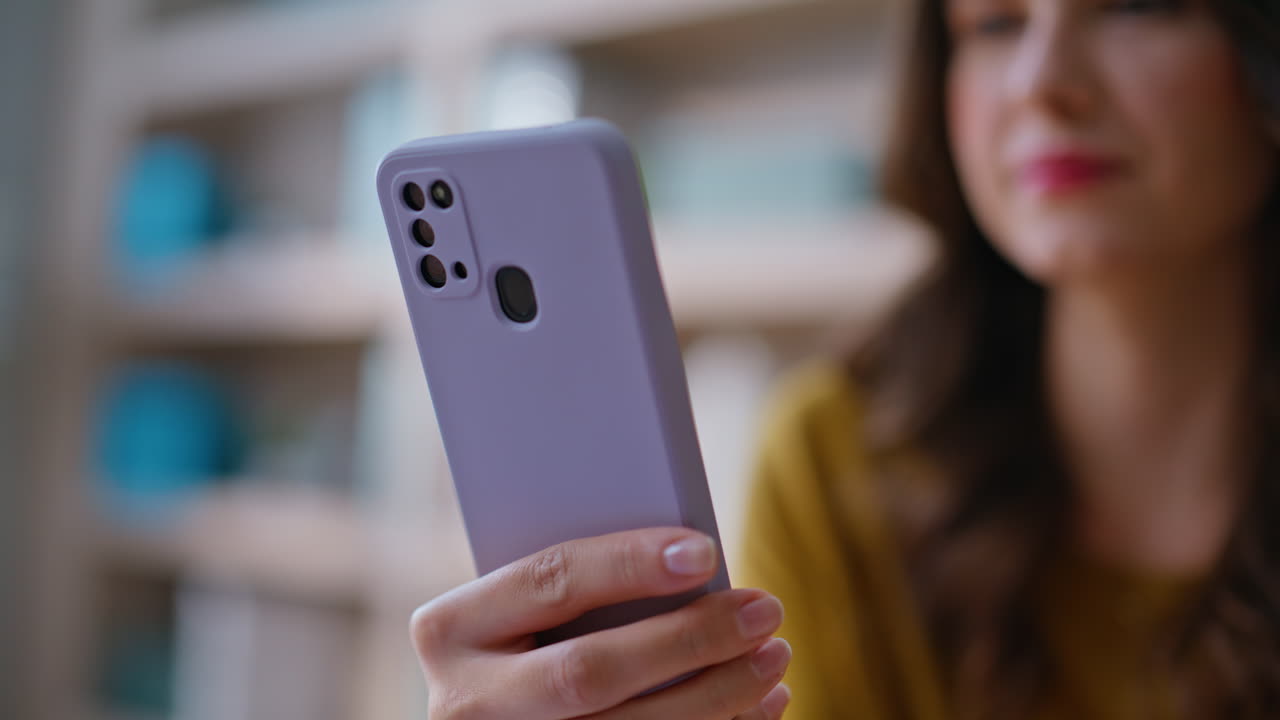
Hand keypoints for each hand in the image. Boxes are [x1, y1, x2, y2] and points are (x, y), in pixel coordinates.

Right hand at [411, 527, 790, 718]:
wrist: (502, 719)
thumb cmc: (527, 640)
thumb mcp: (524, 612)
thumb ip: (576, 588)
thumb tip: (693, 563)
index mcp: (449, 629)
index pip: (547, 582)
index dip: (628, 564)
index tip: (706, 552)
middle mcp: (465, 703)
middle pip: (588, 671)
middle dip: (687, 639)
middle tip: (763, 612)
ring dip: (718, 697)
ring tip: (773, 657)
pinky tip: (759, 707)